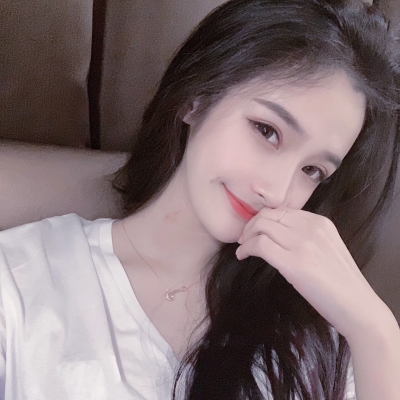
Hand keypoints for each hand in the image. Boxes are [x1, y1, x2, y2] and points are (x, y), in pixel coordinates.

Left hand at [236, 208, 390, 339]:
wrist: (359, 308)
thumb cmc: (342, 284)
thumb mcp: (326, 248)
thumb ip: (306, 236)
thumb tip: (278, 235)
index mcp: (320, 222)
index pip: (281, 211)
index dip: (263, 219)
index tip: (255, 231)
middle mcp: (311, 228)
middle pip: (268, 215)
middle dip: (251, 225)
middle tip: (244, 239)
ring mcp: (303, 244)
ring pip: (261, 227)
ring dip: (246, 237)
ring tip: (242, 248)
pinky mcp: (294, 263)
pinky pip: (260, 245)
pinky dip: (246, 249)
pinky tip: (242, 256)